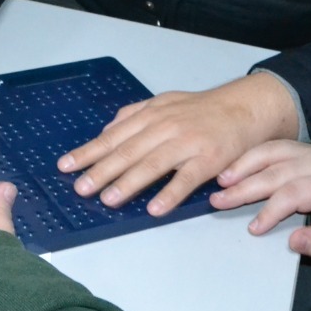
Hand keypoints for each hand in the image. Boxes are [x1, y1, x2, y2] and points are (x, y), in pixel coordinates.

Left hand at [57, 72, 299, 216]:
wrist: (244, 108)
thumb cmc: (201, 110)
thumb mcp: (163, 102)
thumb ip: (134, 116)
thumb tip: (106, 131)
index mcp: (151, 115)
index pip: (113, 137)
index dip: (88, 152)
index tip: (66, 166)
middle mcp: (165, 126)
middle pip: (127, 151)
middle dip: (101, 170)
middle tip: (80, 188)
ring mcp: (187, 142)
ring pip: (152, 164)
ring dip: (128, 182)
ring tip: (109, 199)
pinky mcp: (210, 158)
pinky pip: (187, 179)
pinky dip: (170, 194)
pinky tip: (155, 209)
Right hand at [213, 140, 310, 260]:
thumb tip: (294, 242)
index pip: (295, 193)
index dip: (272, 210)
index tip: (254, 228)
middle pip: (275, 173)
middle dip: (245, 188)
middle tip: (219, 202)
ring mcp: (304, 151)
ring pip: (268, 153)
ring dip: (242, 166)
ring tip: (220, 182)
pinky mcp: (293, 148)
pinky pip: (267, 147)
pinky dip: (246, 158)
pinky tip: (231, 170)